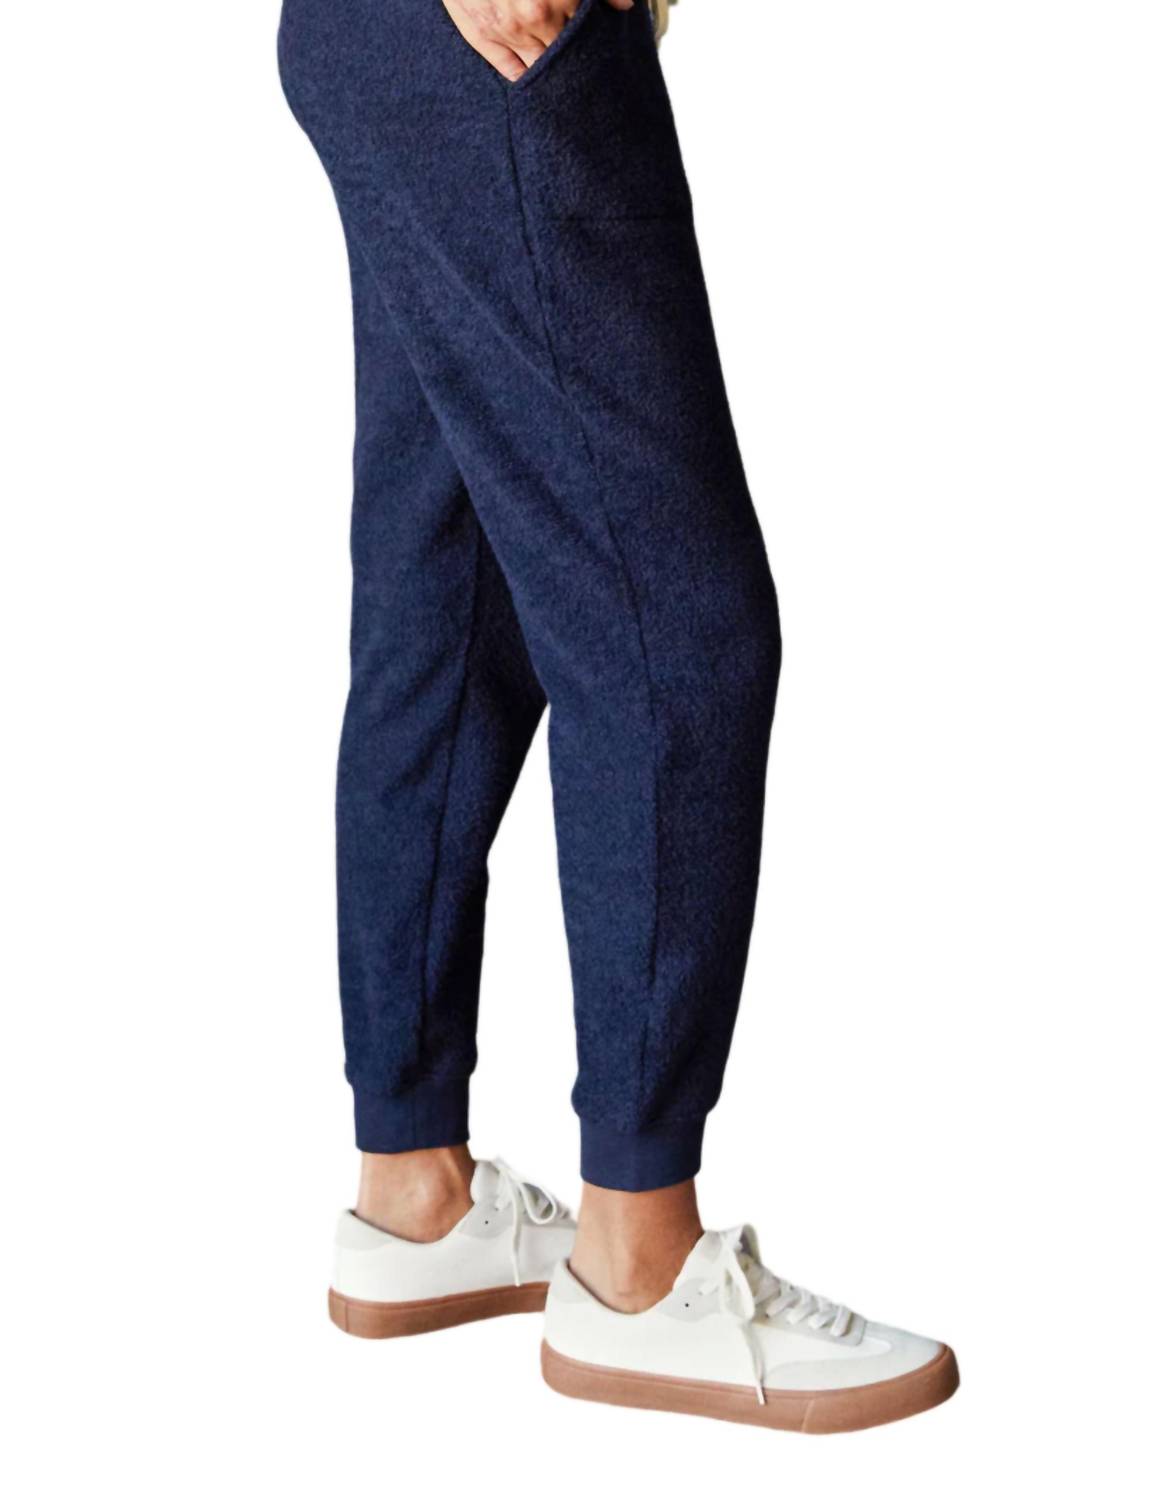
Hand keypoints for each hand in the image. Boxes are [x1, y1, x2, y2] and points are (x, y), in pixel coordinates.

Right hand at [442, 0, 634, 83]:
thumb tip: (625, 8)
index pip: (586, 35)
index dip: (596, 44)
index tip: (603, 53)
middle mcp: (535, 18)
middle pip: (566, 55)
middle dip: (577, 61)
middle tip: (590, 72)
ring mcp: (507, 30)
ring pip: (540, 67)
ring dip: (554, 74)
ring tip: (566, 79)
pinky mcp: (482, 35)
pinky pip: (511, 70)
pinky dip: (527, 77)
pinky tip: (538, 79)